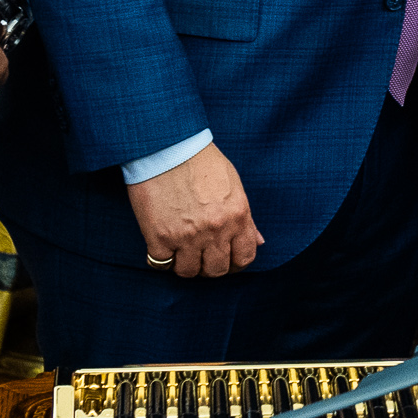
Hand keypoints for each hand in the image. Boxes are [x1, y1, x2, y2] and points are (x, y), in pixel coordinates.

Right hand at [125, 142, 262, 279]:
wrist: (166, 145)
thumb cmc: (201, 161)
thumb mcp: (233, 185)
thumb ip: (246, 217)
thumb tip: (259, 241)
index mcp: (237, 216)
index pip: (244, 258)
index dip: (235, 264)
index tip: (226, 260)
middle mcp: (215, 229)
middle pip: (217, 270)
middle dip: (210, 266)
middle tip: (201, 256)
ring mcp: (186, 236)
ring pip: (189, 272)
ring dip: (185, 265)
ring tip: (181, 251)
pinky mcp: (158, 236)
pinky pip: (161, 264)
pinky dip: (161, 259)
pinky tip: (162, 246)